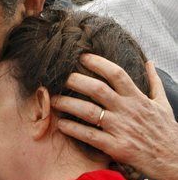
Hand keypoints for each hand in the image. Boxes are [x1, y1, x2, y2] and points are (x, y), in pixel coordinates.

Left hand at [51, 54, 177, 179]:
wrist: (175, 161)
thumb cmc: (167, 132)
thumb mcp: (163, 104)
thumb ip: (154, 82)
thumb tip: (148, 62)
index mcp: (138, 98)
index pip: (116, 73)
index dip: (98, 62)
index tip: (81, 56)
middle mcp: (127, 110)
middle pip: (97, 89)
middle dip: (75, 81)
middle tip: (59, 77)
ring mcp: (121, 129)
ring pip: (88, 112)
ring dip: (67, 104)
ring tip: (52, 99)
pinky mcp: (116, 147)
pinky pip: (89, 136)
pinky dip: (73, 129)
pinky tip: (61, 124)